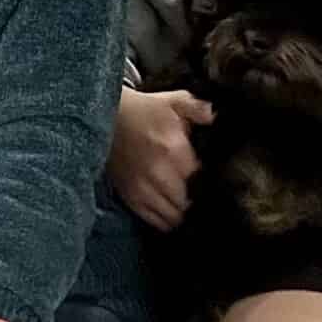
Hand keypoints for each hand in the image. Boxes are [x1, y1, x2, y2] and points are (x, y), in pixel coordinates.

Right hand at [108, 88, 212, 230]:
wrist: (104, 118)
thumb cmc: (142, 110)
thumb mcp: (173, 101)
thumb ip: (199, 108)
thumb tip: (217, 119)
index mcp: (174, 149)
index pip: (203, 180)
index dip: (210, 182)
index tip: (211, 179)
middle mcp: (159, 173)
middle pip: (189, 203)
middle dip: (197, 200)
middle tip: (199, 193)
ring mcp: (142, 189)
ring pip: (174, 217)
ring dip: (182, 212)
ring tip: (185, 202)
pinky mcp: (130, 197)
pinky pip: (156, 221)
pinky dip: (166, 220)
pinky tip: (171, 208)